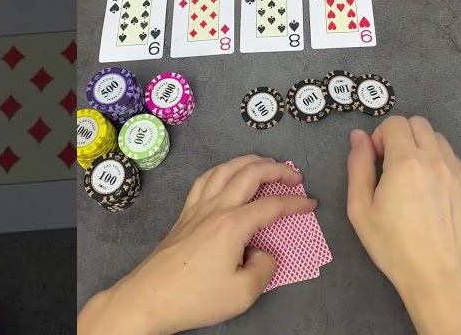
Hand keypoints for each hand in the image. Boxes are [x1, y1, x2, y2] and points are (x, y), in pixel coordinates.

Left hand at [78, 155, 316, 334]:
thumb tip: (264, 252)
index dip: (296, 202)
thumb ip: (264, 268)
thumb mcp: (243, 293)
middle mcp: (215, 208)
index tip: (311, 203)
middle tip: (294, 175)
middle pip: (250, 173)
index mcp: (233, 224)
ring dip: (249, 162)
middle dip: (277, 169)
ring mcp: (197, 209)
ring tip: (265, 165)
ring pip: (225, 169)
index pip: (272, 205)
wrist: (149, 299)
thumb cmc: (196, 298)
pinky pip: (205, 180)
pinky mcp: (184, 215)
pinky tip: (227, 175)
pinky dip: (223, 170)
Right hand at [347, 116, 460, 333]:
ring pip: (439, 140)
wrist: (439, 277)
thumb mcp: (361, 210)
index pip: (395, 123)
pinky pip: (454, 161)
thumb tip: (359, 138)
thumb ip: (358, 166)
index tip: (376, 158)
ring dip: (422, 148)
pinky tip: (431, 194)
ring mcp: (458, 173)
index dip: (380, 136)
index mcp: (406, 163)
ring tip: (412, 180)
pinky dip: (440, 166)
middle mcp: (436, 161)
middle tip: (391, 164)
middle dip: (401, 136)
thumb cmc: (396, 249)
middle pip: (419, 124)